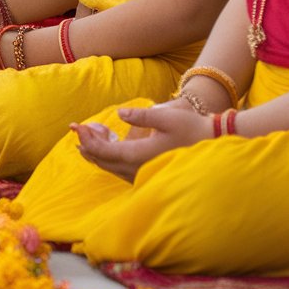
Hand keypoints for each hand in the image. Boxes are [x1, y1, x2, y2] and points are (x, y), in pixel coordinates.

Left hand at [72, 99, 212, 182]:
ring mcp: (144, 175)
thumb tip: (120, 113)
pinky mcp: (149, 175)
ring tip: (84, 141)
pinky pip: (121, 170)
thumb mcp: (165, 116)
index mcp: (140, 155)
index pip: (105, 151)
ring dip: (97, 154)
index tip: (77, 127)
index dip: (88, 140)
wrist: (213, 145)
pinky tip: (107, 151)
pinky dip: (109, 159)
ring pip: (112, 167)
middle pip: (105, 161)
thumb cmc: (190, 129)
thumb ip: (140, 115)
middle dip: (87, 146)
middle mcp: (139, 169)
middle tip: (75, 131)